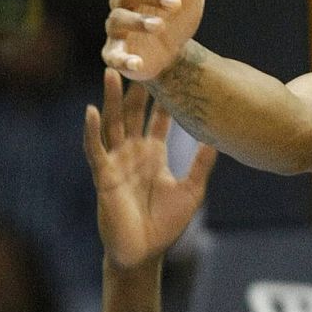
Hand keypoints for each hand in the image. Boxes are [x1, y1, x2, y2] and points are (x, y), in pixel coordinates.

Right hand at [84, 69, 216, 269]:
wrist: (145, 253)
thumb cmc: (166, 224)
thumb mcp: (193, 189)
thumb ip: (203, 163)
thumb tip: (220, 137)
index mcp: (154, 153)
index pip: (159, 117)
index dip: (165, 96)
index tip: (172, 70)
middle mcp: (134, 153)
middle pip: (133, 113)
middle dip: (135, 88)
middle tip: (139, 58)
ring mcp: (117, 162)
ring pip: (112, 124)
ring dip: (110, 99)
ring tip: (110, 72)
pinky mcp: (103, 176)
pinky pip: (96, 149)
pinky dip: (92, 131)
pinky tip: (90, 111)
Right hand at [102, 0, 232, 81]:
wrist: (170, 52)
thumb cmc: (177, 12)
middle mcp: (126, 1)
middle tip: (177, 2)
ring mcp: (118, 28)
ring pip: (119, 19)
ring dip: (138, 22)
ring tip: (160, 26)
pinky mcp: (116, 54)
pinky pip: (113, 56)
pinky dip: (123, 60)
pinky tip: (137, 64)